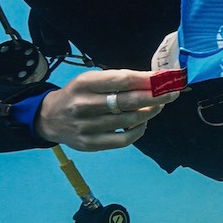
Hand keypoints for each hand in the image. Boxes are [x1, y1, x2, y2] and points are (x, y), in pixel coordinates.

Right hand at [34, 69, 180, 150]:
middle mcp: (84, 105)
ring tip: (160, 105)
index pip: (122, 80)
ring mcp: (87, 127)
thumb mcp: (91, 80)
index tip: (166, 78)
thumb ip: (117, 80)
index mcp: (84, 83)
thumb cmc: (78, 94)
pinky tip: (143, 122)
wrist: (49, 118)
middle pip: (129, 101)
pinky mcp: (90, 144)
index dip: (147, 80)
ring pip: (129, 120)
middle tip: (173, 93)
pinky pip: (124, 139)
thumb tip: (153, 80)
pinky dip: (139, 130)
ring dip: (150, 112)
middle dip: (156, 96)